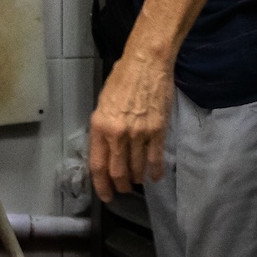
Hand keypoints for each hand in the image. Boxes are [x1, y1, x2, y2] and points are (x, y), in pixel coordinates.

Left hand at [88, 47, 174, 200]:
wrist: (147, 62)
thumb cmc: (123, 77)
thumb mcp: (103, 103)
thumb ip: (103, 128)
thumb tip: (107, 148)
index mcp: (100, 126)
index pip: (98, 165)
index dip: (101, 185)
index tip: (106, 195)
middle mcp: (118, 134)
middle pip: (117, 172)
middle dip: (120, 185)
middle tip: (123, 189)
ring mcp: (139, 133)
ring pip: (137, 168)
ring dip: (137, 178)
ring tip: (138, 181)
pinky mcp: (158, 130)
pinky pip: (156, 158)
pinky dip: (156, 171)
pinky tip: (156, 177)